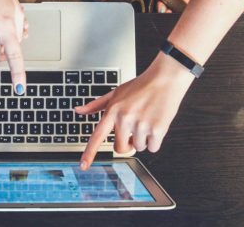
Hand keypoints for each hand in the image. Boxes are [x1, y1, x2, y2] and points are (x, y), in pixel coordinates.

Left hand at [76, 52, 195, 168]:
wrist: (165, 78)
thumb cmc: (141, 86)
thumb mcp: (116, 92)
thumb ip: (96, 105)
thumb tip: (78, 111)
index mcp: (113, 111)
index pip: (97, 136)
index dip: (89, 153)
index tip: (83, 166)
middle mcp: (125, 119)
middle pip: (120, 148)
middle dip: (127, 143)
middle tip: (134, 130)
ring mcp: (140, 125)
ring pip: (138, 148)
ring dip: (143, 139)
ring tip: (147, 120)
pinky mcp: (157, 129)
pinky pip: (153, 148)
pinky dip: (155, 140)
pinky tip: (156, 123)